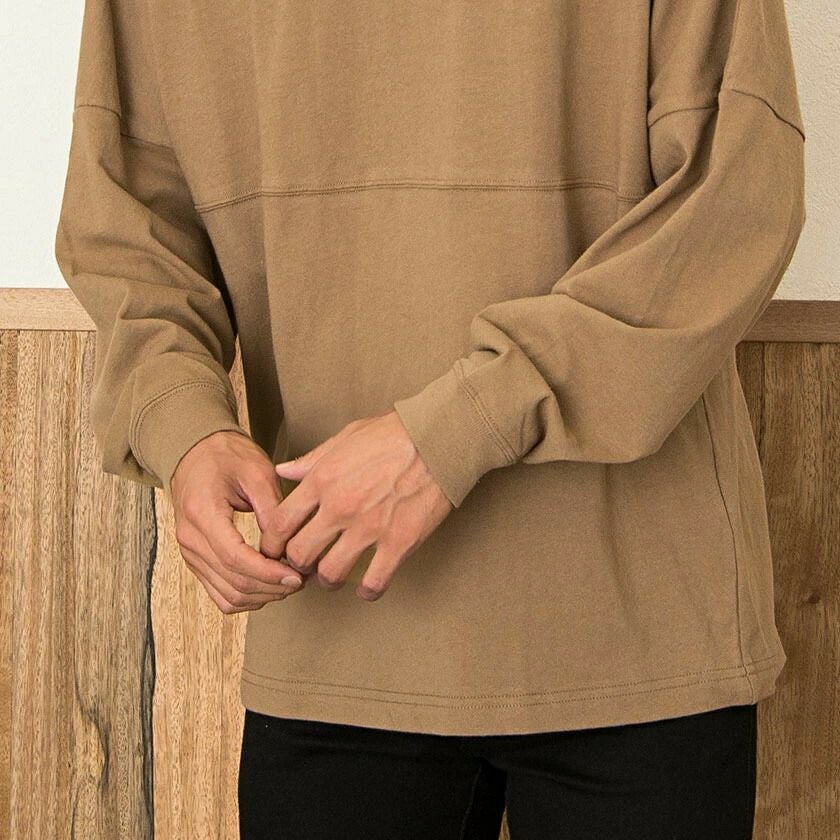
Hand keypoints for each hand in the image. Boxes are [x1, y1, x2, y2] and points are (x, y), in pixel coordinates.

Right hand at [169, 430, 307, 613]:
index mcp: (202, 513)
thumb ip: (272, 509)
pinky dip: (247, 597)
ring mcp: (190, 553)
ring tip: (290, 583)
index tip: (296, 574)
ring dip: (262, 596)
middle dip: (272, 587)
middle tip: (302, 579)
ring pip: (228, 595)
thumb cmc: (225, 456)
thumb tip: (288, 545)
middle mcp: (190, 538)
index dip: (269, 573)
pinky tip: (270, 586)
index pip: (235, 558)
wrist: (196, 452)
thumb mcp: (256, 471)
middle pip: (233, 582)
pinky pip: (220, 593)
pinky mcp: (196, 560)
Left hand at [264, 410, 453, 600]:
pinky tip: (368, 587)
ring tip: (332, 576)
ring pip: (330, 574)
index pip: (280, 523)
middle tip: (305, 565)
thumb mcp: (346, 437)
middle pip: (299, 554)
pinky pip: (374, 582)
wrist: (440, 439)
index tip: (278, 547)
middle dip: (297, 564)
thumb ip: (312, 459)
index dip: (273, 542)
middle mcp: (340, 507)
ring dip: (327, 580)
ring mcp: (369, 527)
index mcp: (323, 479)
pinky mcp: (398, 542)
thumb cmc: (394, 433)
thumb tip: (284, 471)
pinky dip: (368, 591)